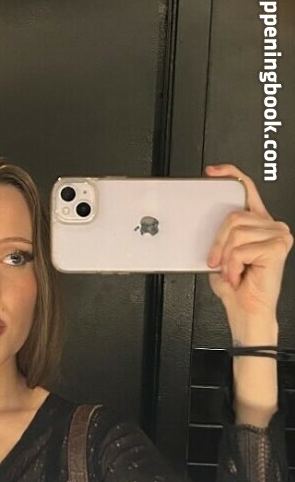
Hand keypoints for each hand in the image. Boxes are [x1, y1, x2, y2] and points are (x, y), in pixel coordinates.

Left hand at [205, 164, 291, 329]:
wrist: (247, 309)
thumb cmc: (236, 286)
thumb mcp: (221, 256)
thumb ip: (219, 238)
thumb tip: (204, 225)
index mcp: (257, 224)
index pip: (247, 190)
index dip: (231, 175)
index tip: (213, 172)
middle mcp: (270, 226)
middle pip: (233, 217)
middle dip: (217, 243)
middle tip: (217, 262)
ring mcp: (277, 234)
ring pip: (235, 232)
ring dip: (225, 257)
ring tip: (232, 270)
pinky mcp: (277, 246)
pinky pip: (240, 249)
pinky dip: (232, 266)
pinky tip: (239, 275)